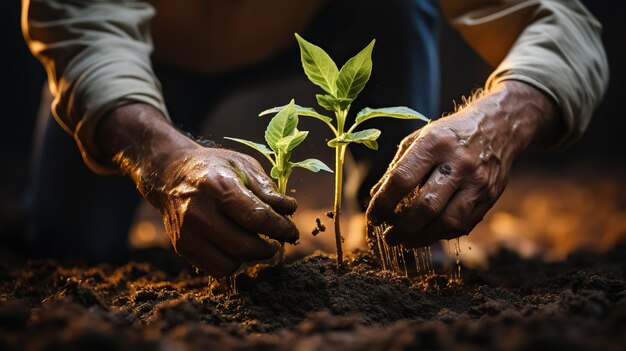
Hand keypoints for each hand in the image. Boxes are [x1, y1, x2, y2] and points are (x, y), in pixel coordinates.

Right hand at [96, 104, 297, 276]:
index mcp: (217, 186)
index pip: (257, 218)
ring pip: (231, 264)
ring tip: (257, 243)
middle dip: (269, 247)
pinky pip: (216, 269)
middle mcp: (199, 212)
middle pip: (245, 246)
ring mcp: (188, 233)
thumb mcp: (243, 166)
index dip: (280, 228)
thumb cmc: (214, 168)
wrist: (170, 174)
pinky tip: (237, 246)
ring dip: (250, 257)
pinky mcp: (182, 247)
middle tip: (277, 241)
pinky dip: (233, 262)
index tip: (291, 230)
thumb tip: (289, 210)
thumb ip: (267, 189)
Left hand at [366, 81, 561, 247]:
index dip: (383, 203)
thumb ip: (398, 166)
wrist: (498, 126)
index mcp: (434, 143)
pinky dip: (442, 234)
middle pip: (425, 206)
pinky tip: (428, 234)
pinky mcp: (490, 196)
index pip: (401, 179)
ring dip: (422, 238)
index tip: (373, 216)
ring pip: (447, 222)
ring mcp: (477, 181)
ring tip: (405, 241)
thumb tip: (376, 196)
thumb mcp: (420, 138)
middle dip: (402, 228)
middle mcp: (458, 163)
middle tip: (388, 237)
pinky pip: (464, 224)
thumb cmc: (449, 135)